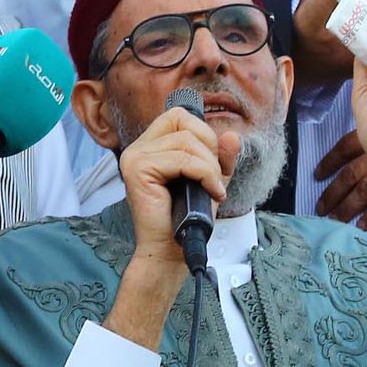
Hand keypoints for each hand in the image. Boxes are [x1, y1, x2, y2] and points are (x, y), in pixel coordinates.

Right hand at [117, 105, 239, 277]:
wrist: (172, 251)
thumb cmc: (188, 217)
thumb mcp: (211, 180)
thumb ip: (221, 157)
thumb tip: (231, 135)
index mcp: (151, 146)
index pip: (179, 116)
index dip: (203, 134)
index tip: (212, 163)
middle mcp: (138, 148)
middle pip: (182, 121)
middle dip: (208, 147)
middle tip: (213, 177)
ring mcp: (135, 157)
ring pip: (185, 142)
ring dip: (209, 166)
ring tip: (212, 188)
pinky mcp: (138, 170)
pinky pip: (182, 160)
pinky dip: (204, 175)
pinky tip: (210, 192)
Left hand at [314, 131, 366, 228]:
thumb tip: (362, 136)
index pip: (344, 148)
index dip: (329, 162)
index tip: (317, 174)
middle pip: (350, 175)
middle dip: (333, 192)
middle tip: (320, 207)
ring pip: (363, 192)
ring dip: (347, 207)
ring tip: (334, 218)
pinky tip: (363, 225)